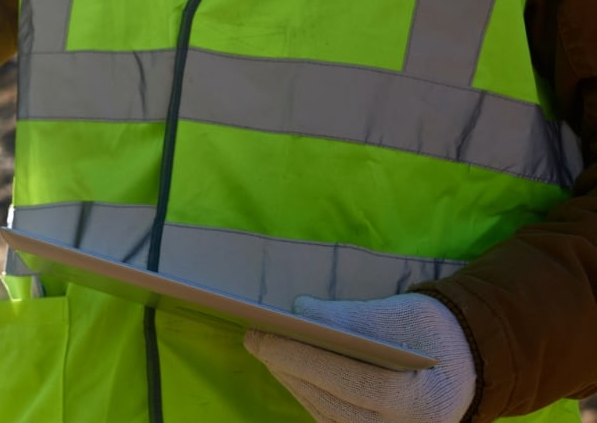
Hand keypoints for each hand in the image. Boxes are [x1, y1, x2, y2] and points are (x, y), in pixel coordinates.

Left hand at [244, 293, 476, 422]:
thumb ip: (354, 316)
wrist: (464, 365)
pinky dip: (305, 393)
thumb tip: (300, 309)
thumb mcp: (404, 314)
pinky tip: (287, 369)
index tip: (267, 333)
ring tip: (267, 351)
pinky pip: (330, 419)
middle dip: (289, 367)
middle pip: (334, 402)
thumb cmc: (433, 334)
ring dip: (292, 381)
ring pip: (327, 414)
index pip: (356, 381)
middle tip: (256, 338)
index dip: (306, 359)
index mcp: (424, 400)